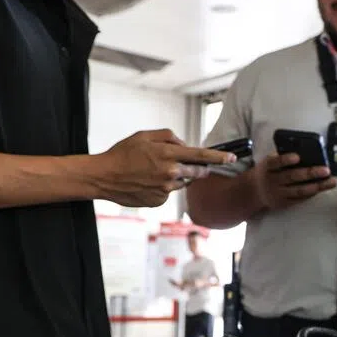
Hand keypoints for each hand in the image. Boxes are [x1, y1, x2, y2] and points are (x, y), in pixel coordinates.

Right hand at [93, 129, 235, 207]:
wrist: (103, 177)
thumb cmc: (122, 154)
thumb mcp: (144, 136)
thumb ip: (168, 136)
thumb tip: (184, 144)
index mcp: (167, 154)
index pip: (201, 155)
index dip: (219, 157)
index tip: (233, 157)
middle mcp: (170, 173)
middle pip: (197, 172)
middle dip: (200, 168)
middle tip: (190, 164)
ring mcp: (165, 189)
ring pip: (182, 183)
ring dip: (177, 177)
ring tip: (154, 171)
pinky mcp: (159, 201)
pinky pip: (169, 192)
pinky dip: (163, 187)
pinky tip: (147, 182)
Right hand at [253, 152, 335, 210]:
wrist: (254, 191)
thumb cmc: (268, 171)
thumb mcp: (269, 161)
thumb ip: (282, 156)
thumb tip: (305, 149)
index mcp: (267, 167)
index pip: (275, 163)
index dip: (286, 160)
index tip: (297, 157)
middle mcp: (272, 181)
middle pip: (292, 177)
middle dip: (310, 173)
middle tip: (326, 170)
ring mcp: (277, 194)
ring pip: (299, 190)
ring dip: (317, 186)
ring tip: (331, 182)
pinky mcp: (283, 203)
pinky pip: (299, 199)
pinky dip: (312, 193)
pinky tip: (322, 188)